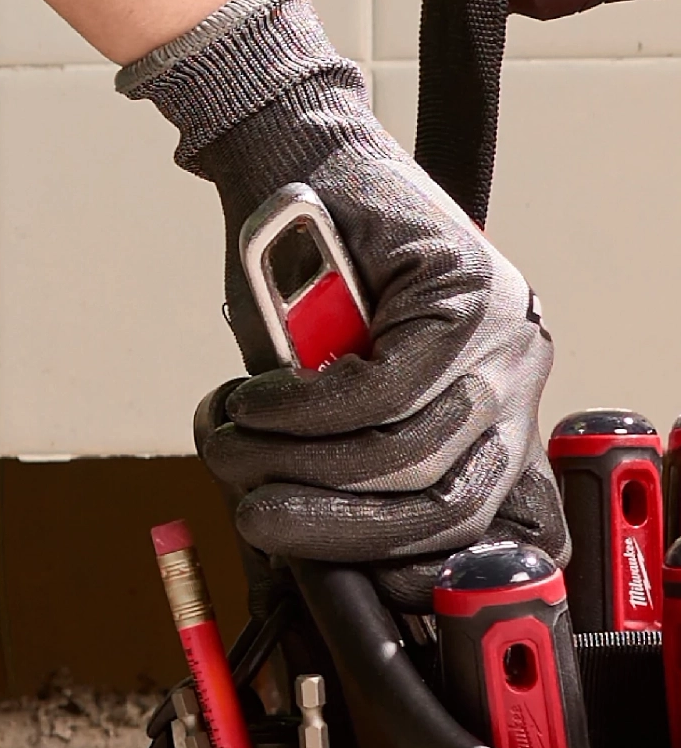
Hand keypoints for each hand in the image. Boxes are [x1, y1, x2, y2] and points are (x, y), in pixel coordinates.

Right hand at [193, 173, 562, 580]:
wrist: (293, 164)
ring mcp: (499, 329)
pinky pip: (383, 385)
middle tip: (255, 513)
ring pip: (406, 447)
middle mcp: (512, 370)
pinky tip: (259, 397)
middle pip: (442, 497)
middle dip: (331, 522)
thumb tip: (313, 553)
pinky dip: (303, 405)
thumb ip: (340, 453)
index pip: (477, 519)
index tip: (340, 583)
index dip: (405, 565)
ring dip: (300, 459)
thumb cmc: (298, 279)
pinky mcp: (462, 288)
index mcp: (489, 407)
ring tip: (236, 439)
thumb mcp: (322, 386)